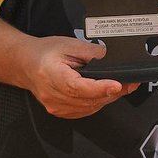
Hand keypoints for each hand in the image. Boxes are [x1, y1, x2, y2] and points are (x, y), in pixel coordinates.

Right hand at [23, 36, 138, 118]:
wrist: (28, 64)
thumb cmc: (45, 53)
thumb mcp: (70, 45)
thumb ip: (93, 53)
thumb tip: (113, 59)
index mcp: (52, 75)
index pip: (78, 87)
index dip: (100, 88)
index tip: (117, 85)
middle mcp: (52, 95)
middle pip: (88, 100)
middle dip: (112, 92)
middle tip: (130, 82)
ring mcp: (56, 107)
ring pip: (89, 107)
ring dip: (107, 98)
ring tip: (120, 86)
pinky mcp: (61, 112)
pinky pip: (85, 111)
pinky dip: (98, 103)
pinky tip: (104, 93)